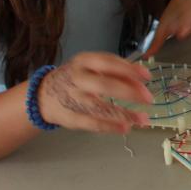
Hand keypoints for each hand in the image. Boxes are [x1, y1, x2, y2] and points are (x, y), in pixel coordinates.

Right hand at [36, 52, 152, 132]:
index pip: (108, 62)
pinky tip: (126, 127)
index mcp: (84, 61)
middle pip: (104, 85)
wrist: (42, 94)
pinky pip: (92, 123)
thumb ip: (116, 71)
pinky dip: (110, 126)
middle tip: (148, 98)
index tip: (147, 76)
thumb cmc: (77, 78)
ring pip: (98, 107)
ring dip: (123, 114)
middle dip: (129, 92)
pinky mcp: (70, 117)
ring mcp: (72, 98)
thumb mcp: (92, 67)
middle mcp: (77, 78)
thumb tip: (141, 78)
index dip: (129, 69)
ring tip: (143, 119)